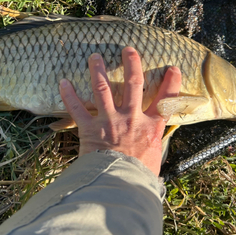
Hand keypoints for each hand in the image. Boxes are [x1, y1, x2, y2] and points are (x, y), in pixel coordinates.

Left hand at [59, 47, 181, 175]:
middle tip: (128, 49)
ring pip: (103, 88)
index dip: (171, 83)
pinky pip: (77, 108)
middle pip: (133, 84)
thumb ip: (151, 147)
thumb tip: (151, 150)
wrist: (119, 185)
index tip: (173, 68)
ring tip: (94, 56)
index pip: (165, 101)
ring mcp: (109, 120)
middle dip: (131, 64)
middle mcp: (131, 118)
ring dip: (98, 70)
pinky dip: (69, 95)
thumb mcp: (153, 160)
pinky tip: (63, 82)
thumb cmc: (138, 177)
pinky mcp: (89, 128)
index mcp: (150, 126)